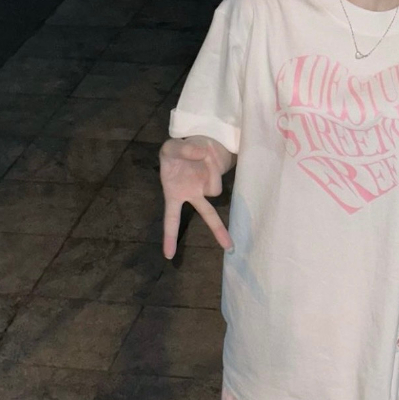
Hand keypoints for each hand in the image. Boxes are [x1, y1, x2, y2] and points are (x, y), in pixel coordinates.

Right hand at [159, 137, 231, 256]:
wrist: (193, 143)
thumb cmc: (175, 153)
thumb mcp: (170, 147)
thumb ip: (183, 150)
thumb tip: (201, 154)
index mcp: (175, 195)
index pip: (171, 220)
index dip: (170, 237)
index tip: (168, 256)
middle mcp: (193, 195)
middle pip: (208, 214)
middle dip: (218, 230)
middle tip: (230, 248)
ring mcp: (208, 187)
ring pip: (214, 185)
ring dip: (208, 169)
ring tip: (199, 153)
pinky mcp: (218, 177)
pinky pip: (218, 171)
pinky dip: (213, 162)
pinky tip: (206, 154)